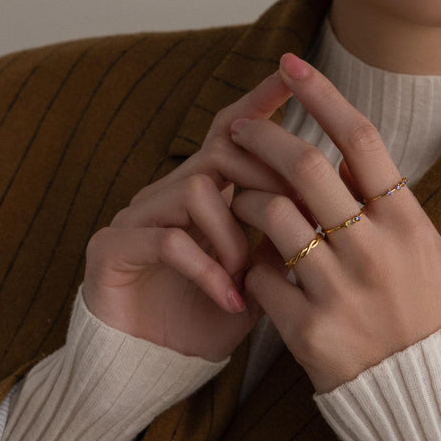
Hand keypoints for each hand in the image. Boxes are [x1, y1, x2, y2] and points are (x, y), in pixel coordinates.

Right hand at [83, 71, 291, 360]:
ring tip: (245, 276)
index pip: (232, 130)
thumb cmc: (209, 314)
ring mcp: (136, 216)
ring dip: (232, 235)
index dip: (259, 101)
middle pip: (220, 152)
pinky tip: (229, 298)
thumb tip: (328, 197)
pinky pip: (168, 239)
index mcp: (202, 188)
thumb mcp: (256, 270)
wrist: (151, 366)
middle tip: (291, 218)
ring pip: (197, 190)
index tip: (293, 73)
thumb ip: (280, 232)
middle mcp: (166, 191)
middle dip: (261, 181)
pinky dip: (207, 269)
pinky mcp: (113, 248)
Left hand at [232, 53, 440, 392]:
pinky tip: (250, 266)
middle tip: (237, 129)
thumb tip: (352, 156)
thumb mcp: (429, 254)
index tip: (291, 65)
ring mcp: (338, 288)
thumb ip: (392, 206)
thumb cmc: (428, 320)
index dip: (322, 95)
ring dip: (243, 200)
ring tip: (236, 201)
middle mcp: (373, 248)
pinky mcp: (306, 328)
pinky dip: (246, 263)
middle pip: (306, 166)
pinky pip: (258, 275)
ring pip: (270, 215)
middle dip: (263, 137)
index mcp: (407, 223)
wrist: (424, 405)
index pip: (360, 139)